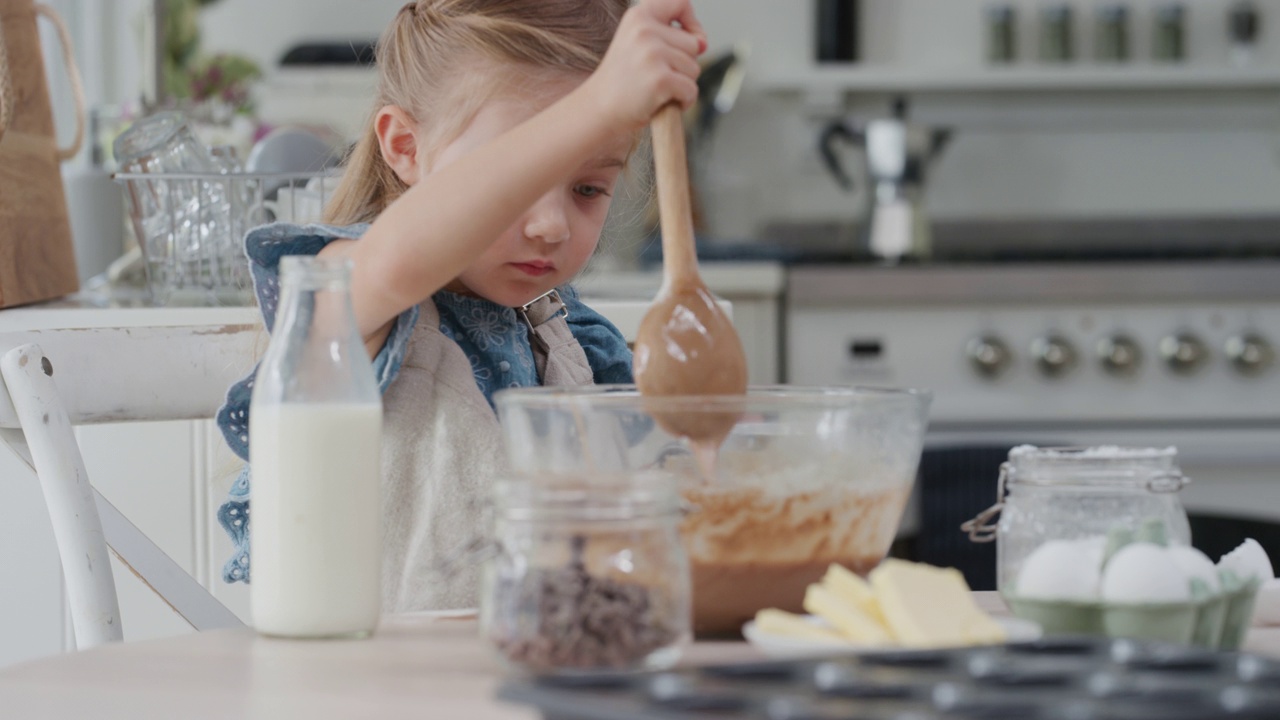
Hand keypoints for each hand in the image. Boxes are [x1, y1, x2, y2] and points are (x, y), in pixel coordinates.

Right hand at [584, 0, 706, 131]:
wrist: (598, 110)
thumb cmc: (623, 80)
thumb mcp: (638, 44)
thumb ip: (672, 37)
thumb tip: (703, 43)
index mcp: (639, 15)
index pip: (681, 2)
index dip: (692, 23)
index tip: (687, 40)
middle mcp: (645, 30)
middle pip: (694, 44)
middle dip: (683, 64)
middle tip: (655, 76)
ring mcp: (653, 54)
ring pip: (694, 68)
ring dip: (682, 84)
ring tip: (656, 89)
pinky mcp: (661, 79)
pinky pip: (691, 90)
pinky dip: (684, 101)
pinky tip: (662, 102)